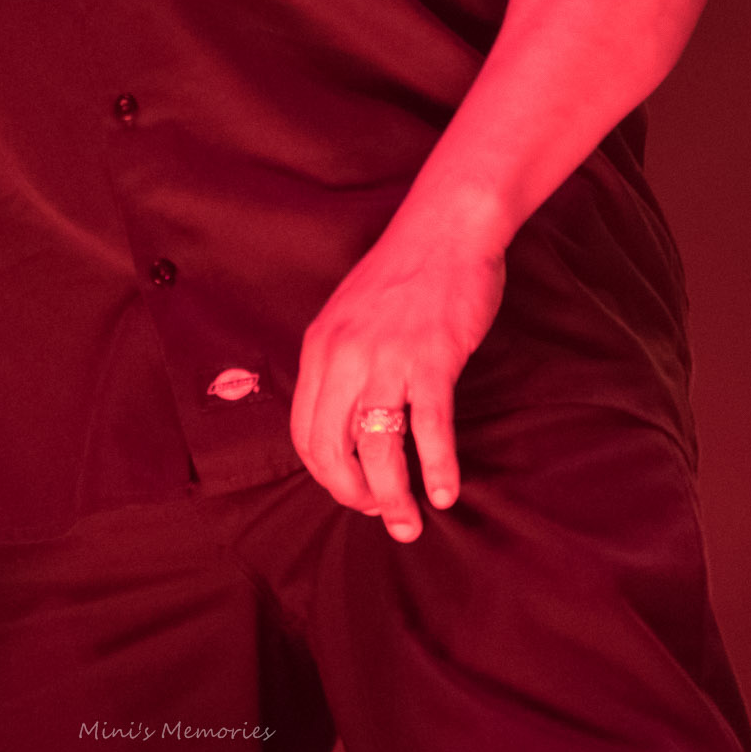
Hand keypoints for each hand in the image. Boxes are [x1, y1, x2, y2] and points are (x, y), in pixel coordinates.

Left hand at [290, 199, 506, 539]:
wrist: (447, 228)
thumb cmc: (404, 273)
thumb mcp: (350, 315)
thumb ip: (341, 362)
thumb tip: (346, 420)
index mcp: (319, 348)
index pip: (304, 433)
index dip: (326, 475)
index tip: (351, 492)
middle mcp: (344, 357)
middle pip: (331, 451)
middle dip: (354, 495)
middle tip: (379, 514)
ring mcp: (387, 359)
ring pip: (378, 450)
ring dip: (393, 498)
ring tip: (410, 522)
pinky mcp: (432, 360)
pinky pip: (430, 429)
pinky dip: (439, 468)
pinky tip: (447, 491)